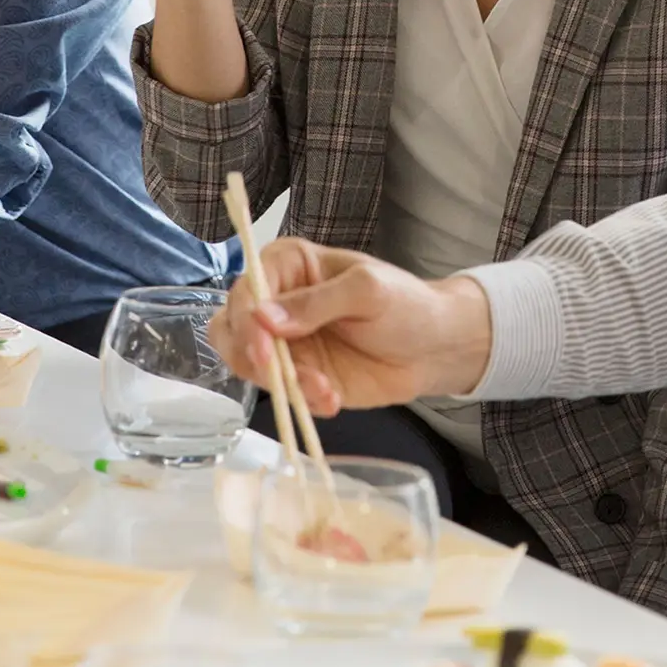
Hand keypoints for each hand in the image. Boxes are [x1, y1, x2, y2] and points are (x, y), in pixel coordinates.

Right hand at [215, 237, 493, 411]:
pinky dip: (299, 400)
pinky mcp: (297, 376)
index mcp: (289, 265)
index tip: (266, 349)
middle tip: (282, 376)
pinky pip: (278, 392)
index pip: (246, 287)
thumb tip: (264, 318)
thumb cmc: (407, 304)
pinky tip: (332, 399)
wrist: (435, 349)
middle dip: (252, 356)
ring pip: (247, 364)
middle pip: (231, 326)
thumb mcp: (367, 291)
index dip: (247, 319)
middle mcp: (277, 302)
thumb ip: (316, 302)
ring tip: (324, 390)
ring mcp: (284, 342)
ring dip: (280, 384)